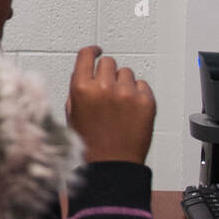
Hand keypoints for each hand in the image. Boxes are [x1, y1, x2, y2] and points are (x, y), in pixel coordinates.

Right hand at [66, 45, 155, 164]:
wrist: (112, 166)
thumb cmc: (91, 145)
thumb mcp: (72, 115)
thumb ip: (77, 90)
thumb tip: (84, 72)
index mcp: (82, 89)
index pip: (87, 55)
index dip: (92, 51)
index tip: (97, 51)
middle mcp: (104, 87)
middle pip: (108, 62)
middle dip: (107, 73)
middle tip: (108, 90)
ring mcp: (127, 93)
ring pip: (127, 73)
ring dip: (123, 84)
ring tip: (120, 106)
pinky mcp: (146, 101)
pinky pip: (143, 85)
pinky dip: (137, 94)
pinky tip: (130, 110)